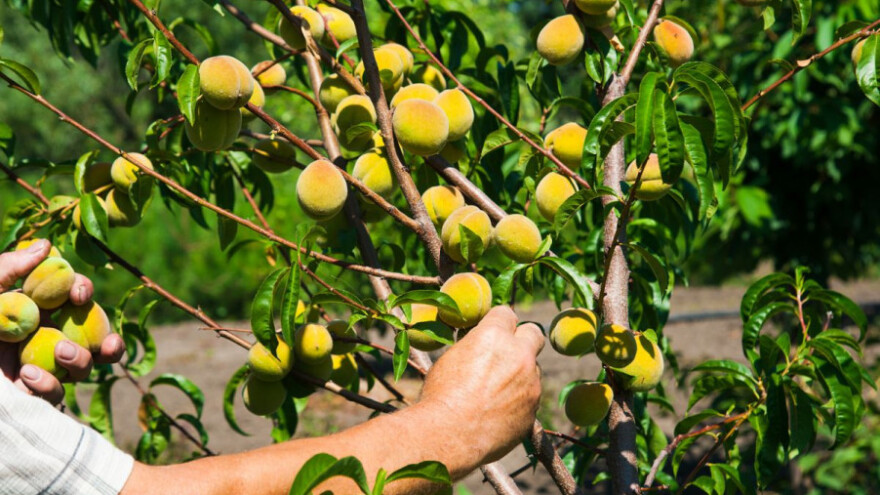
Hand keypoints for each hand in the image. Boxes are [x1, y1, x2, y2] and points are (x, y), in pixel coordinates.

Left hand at [0, 239, 124, 403]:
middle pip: (95, 341)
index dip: (84, 292)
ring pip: (83, 369)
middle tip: (108, 344)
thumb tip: (46, 246)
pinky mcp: (28, 396)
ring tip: (60, 352)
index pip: (75, 298)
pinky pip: (55, 396)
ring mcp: (40, 368)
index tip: (79, 294)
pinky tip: (26, 376)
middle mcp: (45, 338)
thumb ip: (11, 266)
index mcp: (38, 308)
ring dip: (79, 361)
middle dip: (110, 343)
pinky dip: (48, 386)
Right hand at [421, 306, 543, 462]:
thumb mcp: (450, 359)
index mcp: (494, 336)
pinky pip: (530, 399)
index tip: (492, 330)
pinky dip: (518, 402)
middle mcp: (519, 355)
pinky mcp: (533, 411)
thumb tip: (478, 342)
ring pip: (533, 370)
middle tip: (508, 352)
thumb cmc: (440, 396)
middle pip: (534, 333)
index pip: (506, 314)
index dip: (498, 322)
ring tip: (494, 393)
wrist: (448, 437)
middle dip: (522, 339)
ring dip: (520, 374)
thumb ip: (473, 346)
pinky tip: (497, 413)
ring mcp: (531, 384)